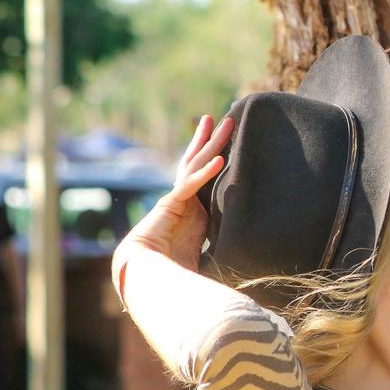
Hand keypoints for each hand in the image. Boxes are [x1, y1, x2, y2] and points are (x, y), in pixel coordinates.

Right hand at [115, 115, 231, 273]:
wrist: (146, 271)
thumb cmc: (171, 265)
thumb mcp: (203, 250)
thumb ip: (218, 244)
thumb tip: (243, 249)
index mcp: (193, 208)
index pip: (206, 176)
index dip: (216, 158)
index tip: (230, 144)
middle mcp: (185, 198)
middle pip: (199, 162)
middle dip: (211, 139)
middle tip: (223, 119)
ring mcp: (177, 199)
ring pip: (195, 165)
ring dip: (210, 144)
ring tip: (222, 123)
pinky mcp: (171, 205)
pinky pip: (191, 185)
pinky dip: (205, 173)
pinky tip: (219, 160)